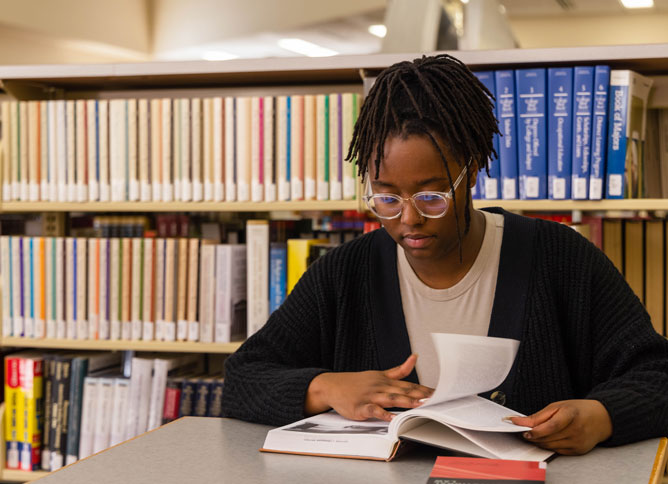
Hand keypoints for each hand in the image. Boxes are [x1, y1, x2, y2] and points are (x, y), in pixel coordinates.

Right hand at [304, 354, 433, 421]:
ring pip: (391, 398)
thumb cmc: (357, 383)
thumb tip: (415, 357)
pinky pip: (373, 410)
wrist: (332, 385)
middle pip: (403, 391)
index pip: (410, 385)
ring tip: (419, 406)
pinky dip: (382, 413)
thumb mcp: (379, 374)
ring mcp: (371, 396)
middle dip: (420, 396)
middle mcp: (381, 387)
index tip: (441, 393)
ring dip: (406, 402)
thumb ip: (399, 370)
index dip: (425, 389)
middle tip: (436, 399)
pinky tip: (391, 418)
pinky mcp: (361, 406)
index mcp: (387, 381)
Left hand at [510, 399, 612, 454]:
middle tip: (524, 432)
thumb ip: (538, 416)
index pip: (551, 426)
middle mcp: (576, 430)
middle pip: (548, 438)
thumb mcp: (557, 406)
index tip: (524, 431)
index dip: (536, 431)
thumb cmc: (578, 410)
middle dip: (533, 436)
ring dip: (539, 442)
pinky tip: (547, 439)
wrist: (601, 419)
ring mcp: (578, 442)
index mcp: (571, 414)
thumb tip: (519, 422)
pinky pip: (557, 451)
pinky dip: (549, 446)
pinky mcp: (578, 451)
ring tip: (534, 434)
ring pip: (550, 446)